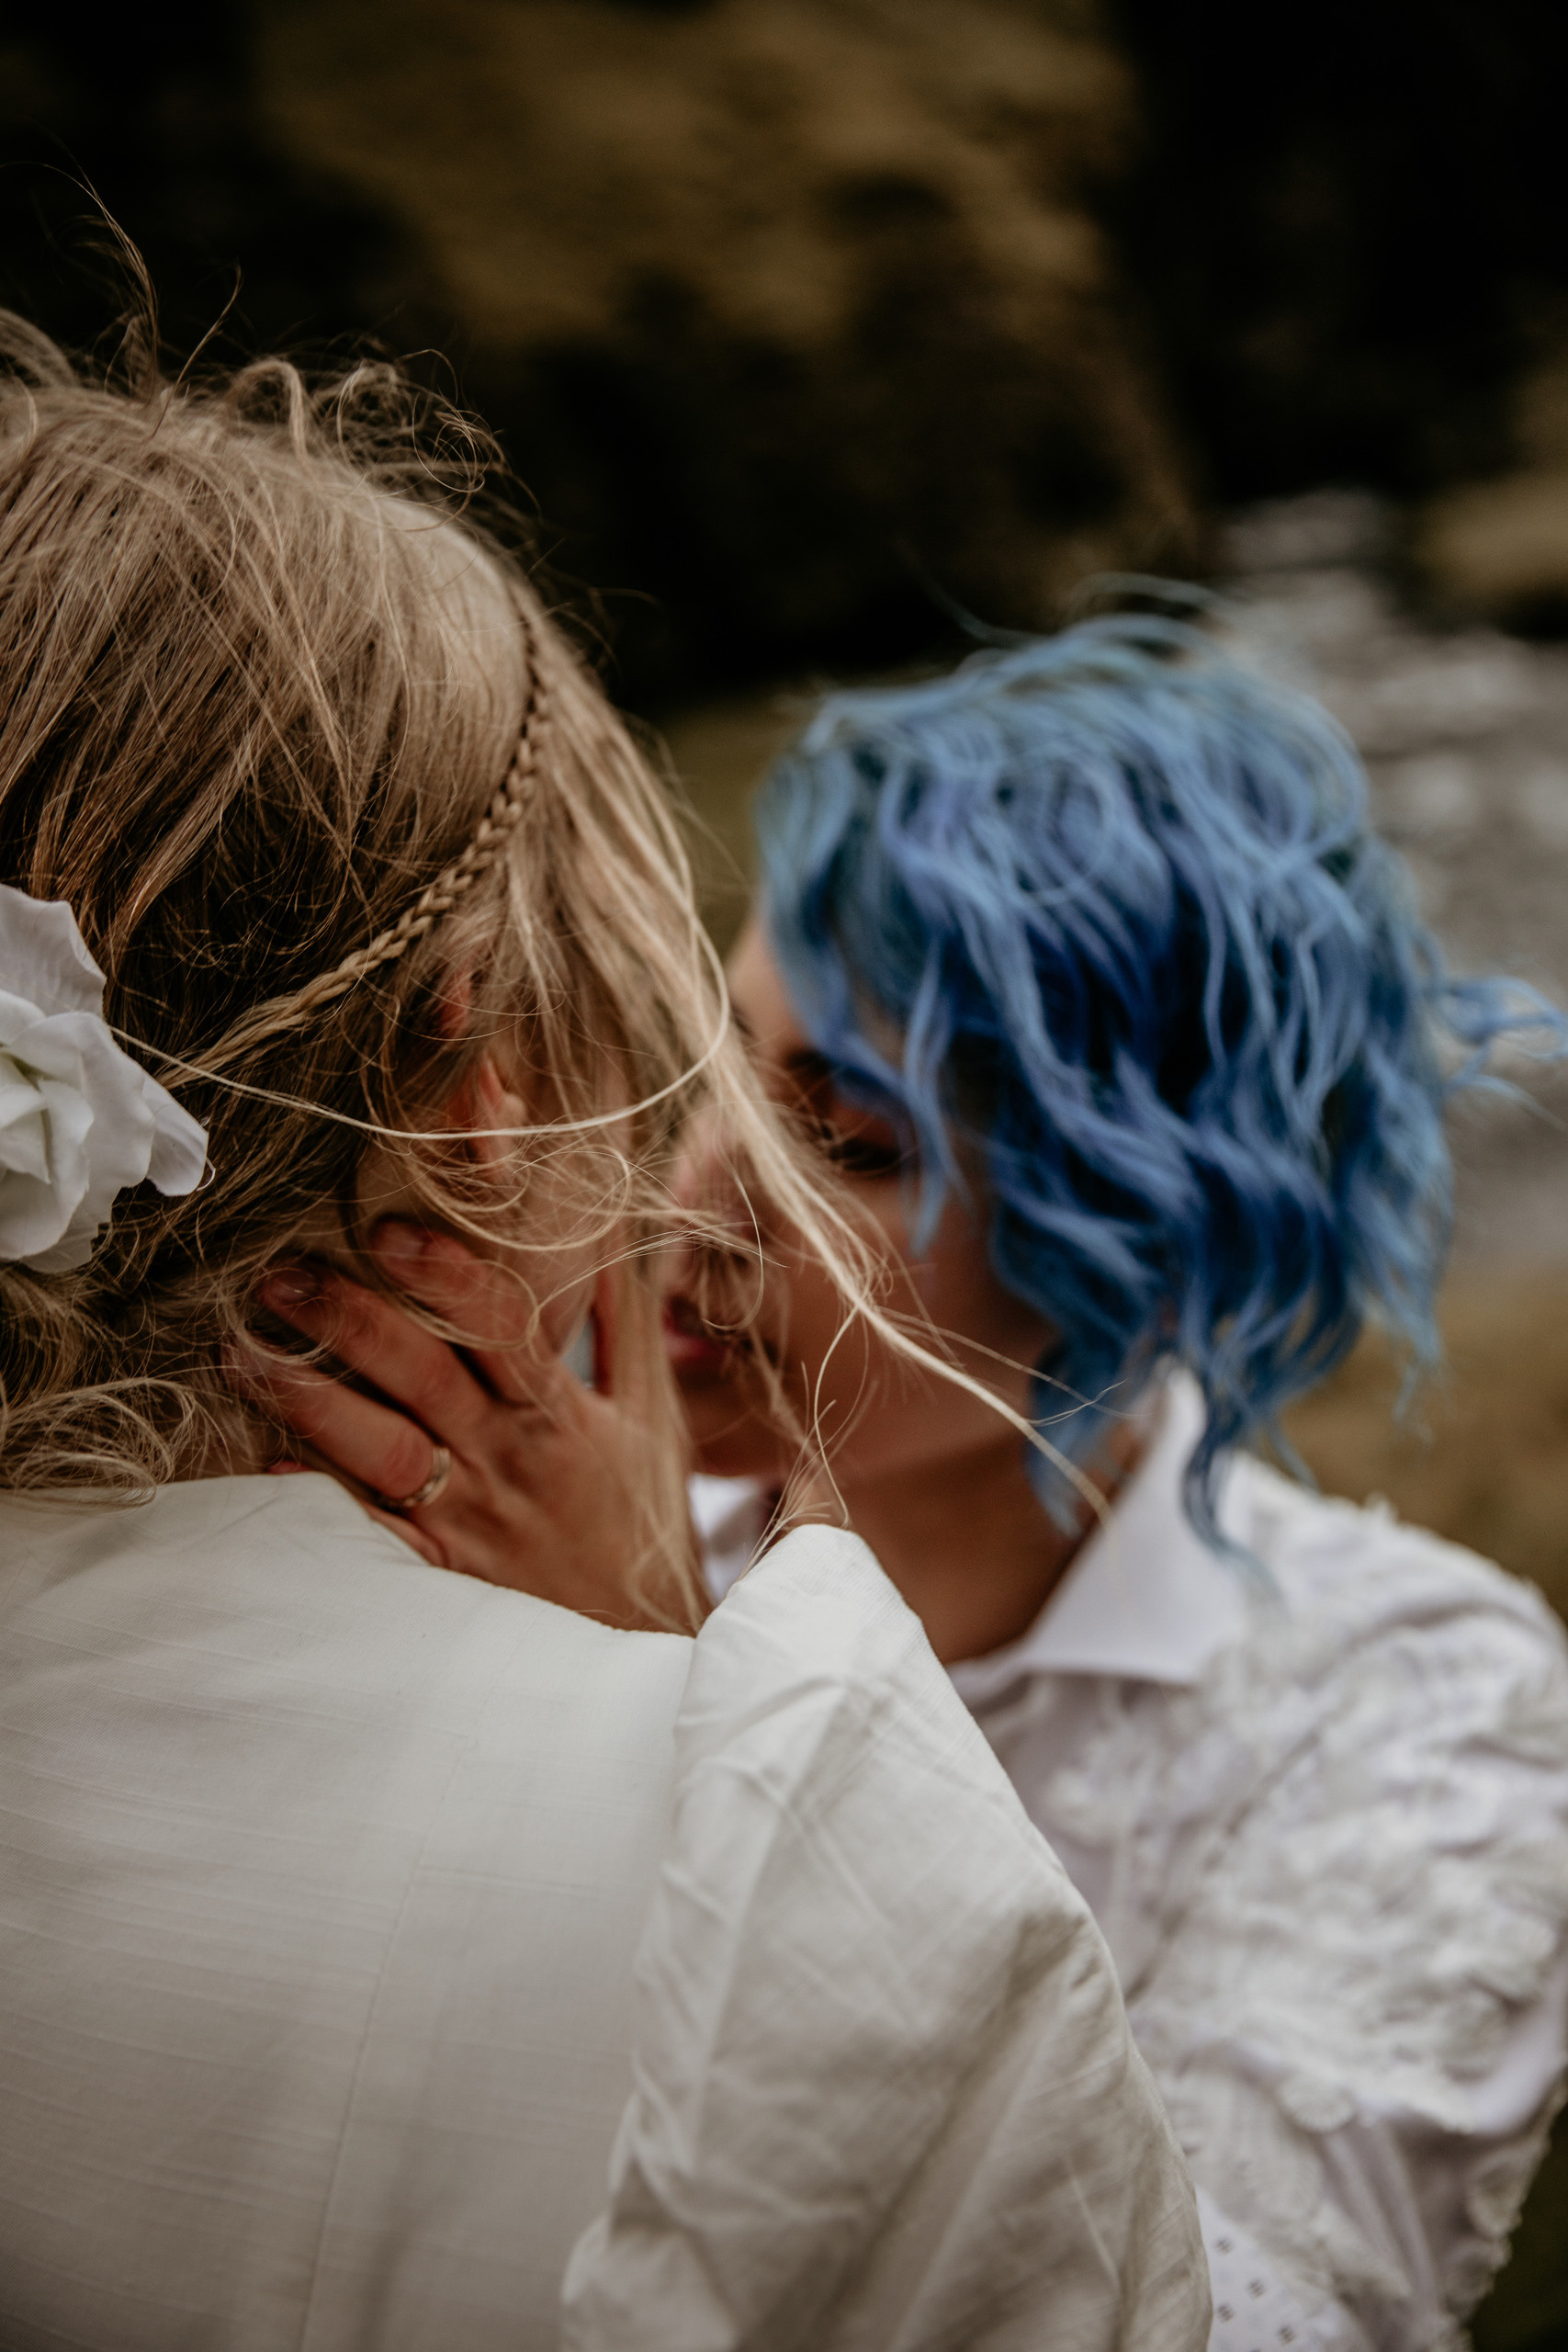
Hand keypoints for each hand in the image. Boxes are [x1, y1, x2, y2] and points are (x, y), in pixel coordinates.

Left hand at [232, 1221, 696, 1631]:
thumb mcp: (651, 1418)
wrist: (648, 1646)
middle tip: (282, 1275)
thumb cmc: (646, 1522)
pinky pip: (370, 1533)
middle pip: (421, 1378)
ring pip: (379, 1451)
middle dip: (348, 1320)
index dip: (445, 1277)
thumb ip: (625, 1325)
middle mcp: (506, 1462)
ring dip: (309, 1399)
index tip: (388, 1230)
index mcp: (559, 1415)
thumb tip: (611, 1234)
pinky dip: (318, 1498)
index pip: (502, 1328)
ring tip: (243, 1352)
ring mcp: (467, 1521)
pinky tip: (265, 1461)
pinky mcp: (438, 1573)